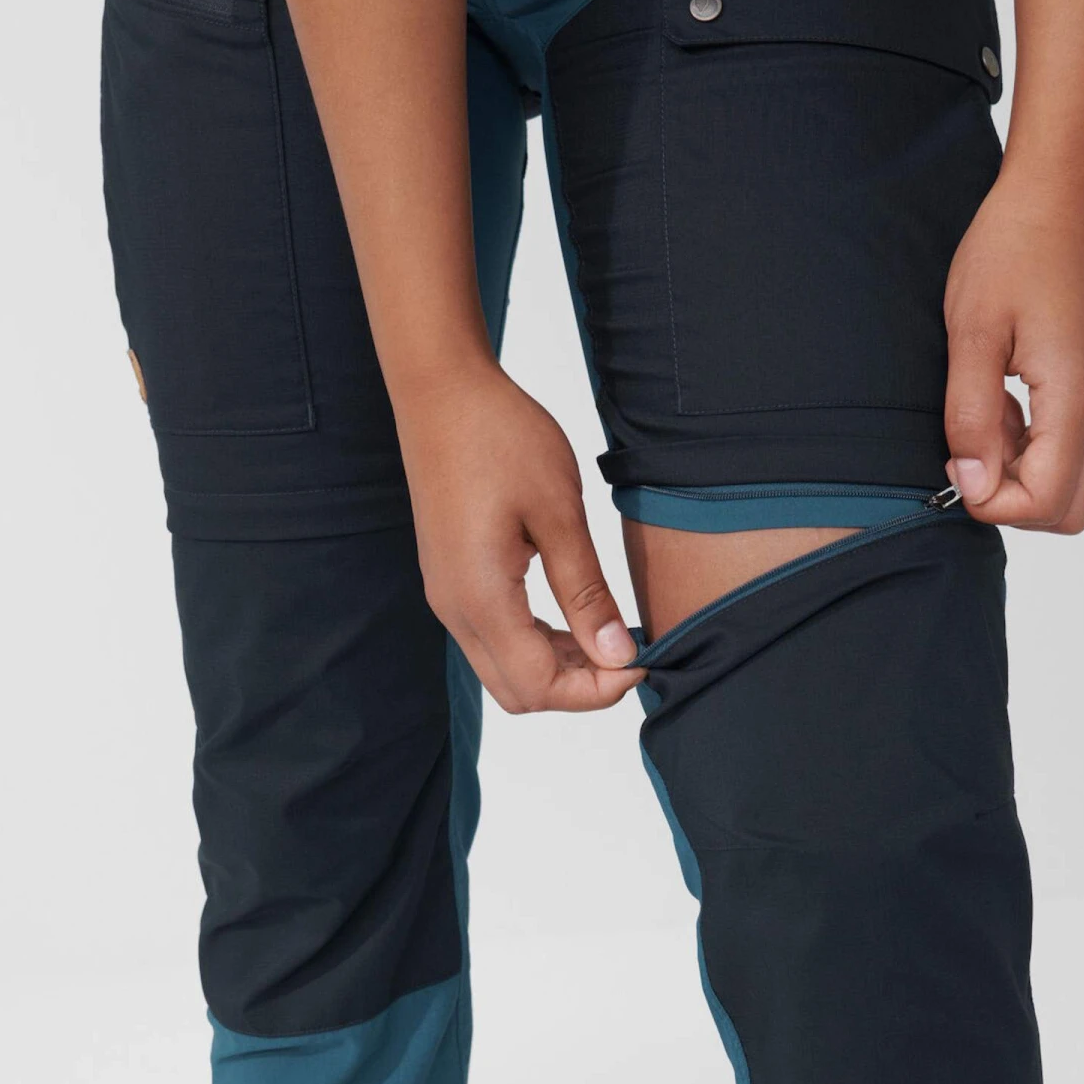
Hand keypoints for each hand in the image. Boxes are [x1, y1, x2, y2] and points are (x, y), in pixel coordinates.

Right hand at [393, 359, 642, 713]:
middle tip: (627, 650)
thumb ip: (586, 592)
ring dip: (558, 665)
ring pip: (504, 668)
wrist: (441, 391)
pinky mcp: (451, 579)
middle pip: (518, 692)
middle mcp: (454, 609)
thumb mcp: (558, 513)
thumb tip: (618, 655)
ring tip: (609, 630)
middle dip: (578, 688)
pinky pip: (493, 637)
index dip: (597, 690)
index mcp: (480, 598)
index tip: (643, 657)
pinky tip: (575, 612)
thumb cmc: (500, 438)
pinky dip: (537, 641)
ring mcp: (448, 595)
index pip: (540, 686)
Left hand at [941, 168, 1083, 532]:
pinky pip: (1075, 447)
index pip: (1045, 501)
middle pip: (1068, 510)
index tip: (955, 460)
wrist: (1056, 197)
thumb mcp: (971, 335)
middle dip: (1011, 500)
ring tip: (985, 417)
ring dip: (1022, 472)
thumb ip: (971, 417)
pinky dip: (1036, 448)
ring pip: (1075, 483)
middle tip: (968, 449)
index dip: (991, 501)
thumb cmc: (1009, 253)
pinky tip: (1004, 403)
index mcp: (1077, 396)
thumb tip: (973, 485)